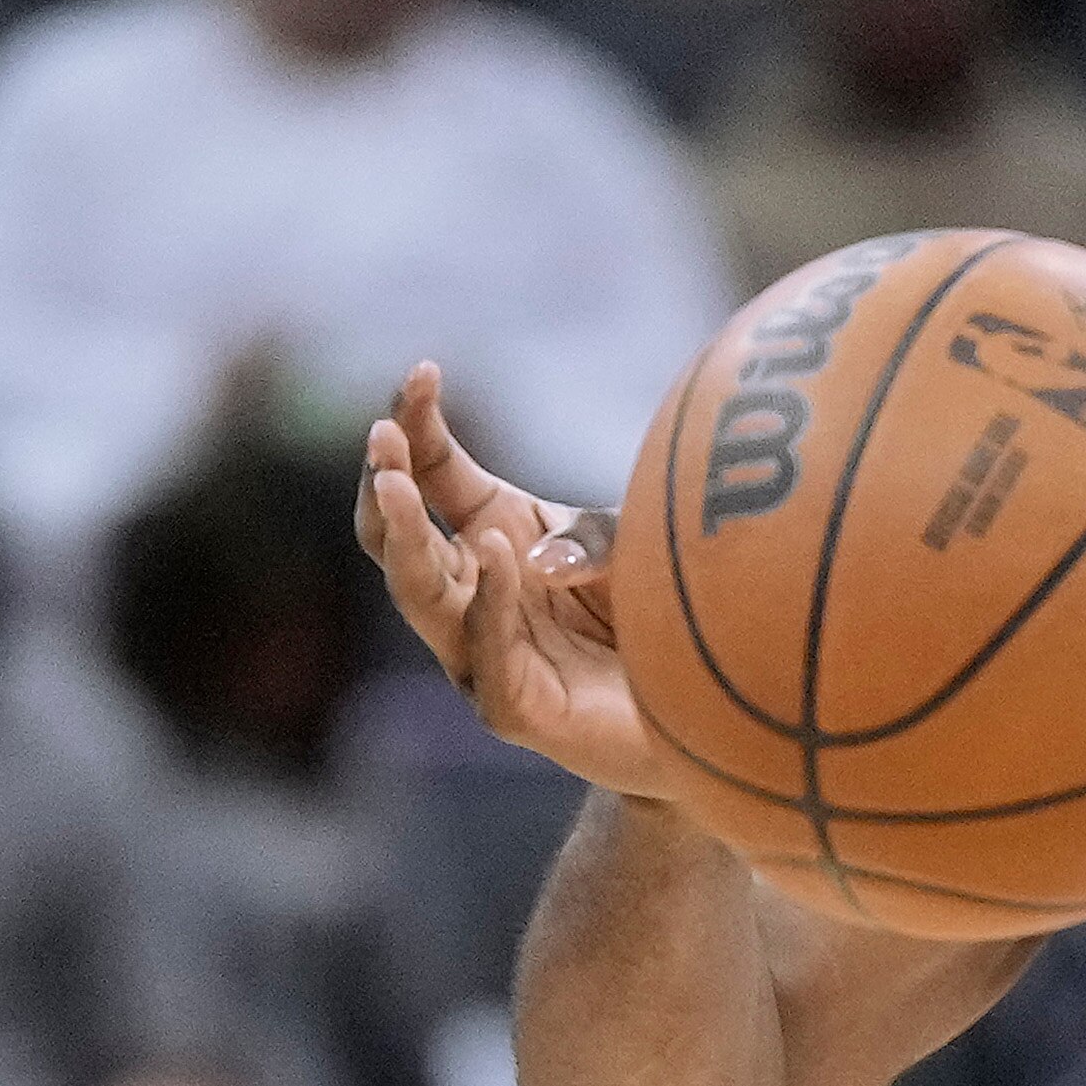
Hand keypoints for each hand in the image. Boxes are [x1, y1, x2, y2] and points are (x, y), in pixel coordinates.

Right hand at [356, 362, 665, 799]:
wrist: (706, 715)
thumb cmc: (659, 618)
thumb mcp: (629, 547)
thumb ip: (589, 536)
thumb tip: (529, 549)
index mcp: (490, 536)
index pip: (433, 473)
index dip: (417, 423)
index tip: (423, 371)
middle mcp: (473, 595)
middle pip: (401, 538)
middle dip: (385, 485)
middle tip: (380, 436)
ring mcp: (486, 655)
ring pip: (422, 598)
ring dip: (406, 541)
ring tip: (397, 485)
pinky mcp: (518, 710)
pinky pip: (487, 659)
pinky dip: (489, 605)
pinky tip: (498, 554)